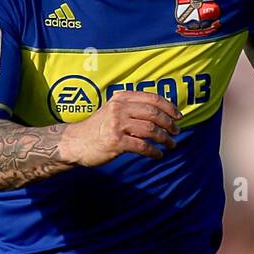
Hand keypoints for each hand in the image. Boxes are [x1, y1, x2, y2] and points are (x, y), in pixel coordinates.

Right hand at [58, 90, 179, 167]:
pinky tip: (157, 155)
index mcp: (121, 98)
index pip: (152, 98)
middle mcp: (120, 108)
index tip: (178, 117)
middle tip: (176, 132)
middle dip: (169, 124)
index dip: (169, 107)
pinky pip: (142, 146)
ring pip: (151, 130)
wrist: (74, 143)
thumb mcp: (112, 110)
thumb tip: (158, 113)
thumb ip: (130, 107)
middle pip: (154, 114)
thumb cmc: (96, 129)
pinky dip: (153, 152)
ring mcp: (117, 125)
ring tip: (171, 145)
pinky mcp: (116, 141)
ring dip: (165, 139)